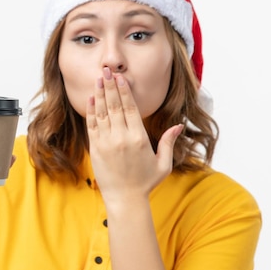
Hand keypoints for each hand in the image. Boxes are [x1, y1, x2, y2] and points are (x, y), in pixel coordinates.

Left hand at [86, 67, 182, 206]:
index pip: (130, 108)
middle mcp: (121, 138)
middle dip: (110, 86)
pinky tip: (91, 98)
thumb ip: (168, 142)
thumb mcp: (163, 163)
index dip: (124, 90)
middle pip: (115, 105)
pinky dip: (91, 111)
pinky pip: (92, 125)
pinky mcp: (95, 148)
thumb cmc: (145, 182)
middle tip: (106, 70)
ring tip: (98, 78)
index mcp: (139, 138)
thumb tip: (179, 124)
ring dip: (100, 94)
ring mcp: (106, 143)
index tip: (120, 77)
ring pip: (102, 112)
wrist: (124, 199)